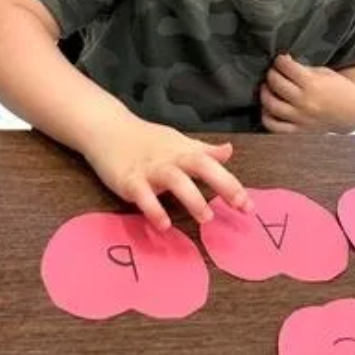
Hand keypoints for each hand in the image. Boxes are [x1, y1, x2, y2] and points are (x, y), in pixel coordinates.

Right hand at [85, 115, 251, 230]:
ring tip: (207, 218)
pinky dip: (154, 209)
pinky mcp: (129, 180)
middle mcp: (171, 159)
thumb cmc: (147, 140)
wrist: (106, 129)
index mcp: (184, 151)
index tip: (248, 205)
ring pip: (174, 180)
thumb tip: (229, 151)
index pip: (213, 165)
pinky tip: (164, 225)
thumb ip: (204, 151)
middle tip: (240, 205)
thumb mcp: (179, 143)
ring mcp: (150, 169)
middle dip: (222, 184)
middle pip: (200, 166)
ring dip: (192, 198)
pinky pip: (143, 195)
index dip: (232, 183)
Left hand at [261, 55, 354, 133]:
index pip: (286, 67)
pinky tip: (268, 108)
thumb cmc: (337, 88)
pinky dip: (266, 117)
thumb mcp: (323, 73)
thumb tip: (281, 62)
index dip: (280, 60)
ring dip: (264, 93)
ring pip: (271, 105)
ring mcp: (300, 119)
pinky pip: (274, 127)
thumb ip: (302, 69)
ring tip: (267, 88)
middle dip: (271, 74)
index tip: (280, 60)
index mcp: (313, 85)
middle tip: (273, 72)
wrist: (352, 112)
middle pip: (276, 84)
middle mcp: (305, 102)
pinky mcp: (298, 132)